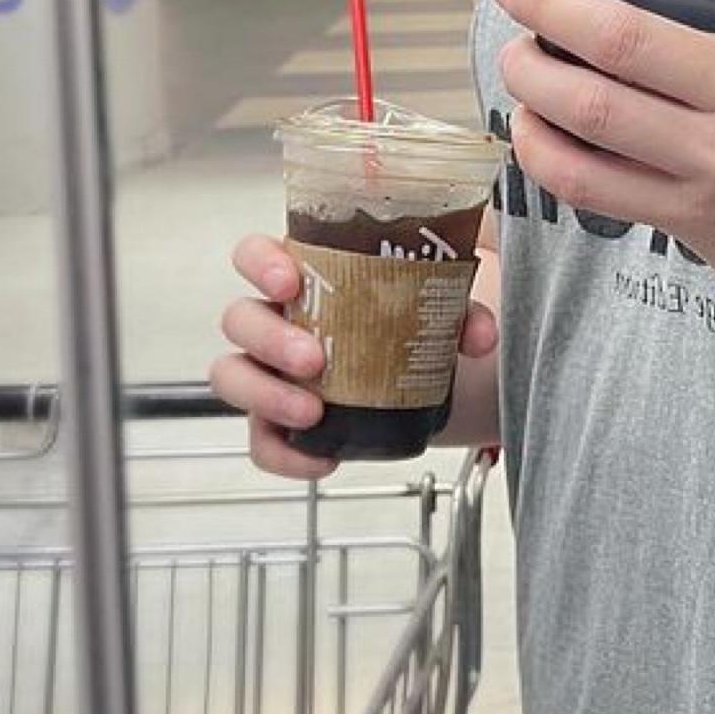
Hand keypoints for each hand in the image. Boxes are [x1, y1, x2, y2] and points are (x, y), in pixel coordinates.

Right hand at [211, 233, 499, 476]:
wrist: (438, 373)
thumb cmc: (416, 315)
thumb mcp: (445, 293)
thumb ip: (465, 300)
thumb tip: (481, 332)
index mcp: (307, 274)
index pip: (255, 254)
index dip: (260, 263)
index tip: (290, 281)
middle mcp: (279, 319)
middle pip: (240, 318)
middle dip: (270, 339)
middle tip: (314, 359)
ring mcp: (273, 371)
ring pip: (233, 377)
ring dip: (266, 394)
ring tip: (313, 412)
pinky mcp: (283, 420)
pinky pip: (262, 442)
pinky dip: (285, 455)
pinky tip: (322, 460)